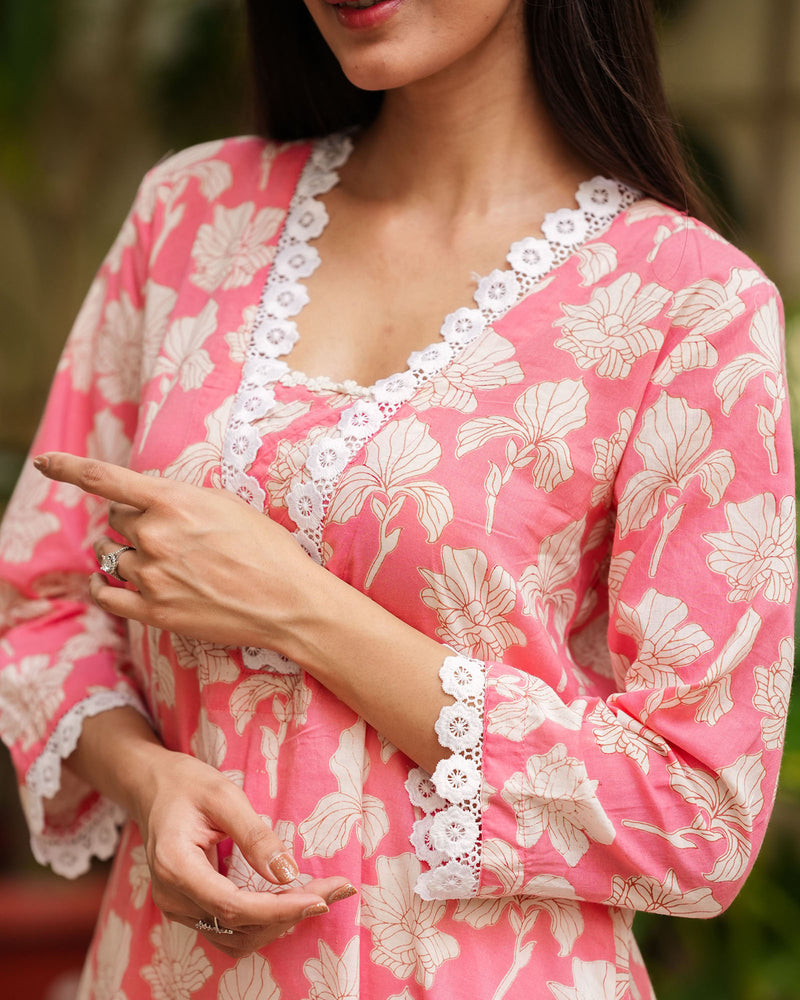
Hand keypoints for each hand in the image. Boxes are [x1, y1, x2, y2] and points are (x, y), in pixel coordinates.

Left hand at [33, 452, 319, 651]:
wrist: (287, 600)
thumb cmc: (266, 548)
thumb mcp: (227, 505)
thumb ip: (181, 498)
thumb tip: (151, 500)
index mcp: (172, 502)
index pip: (104, 479)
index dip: (68, 467)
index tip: (45, 461)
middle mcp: (154, 536)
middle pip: (119, 520)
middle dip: (139, 522)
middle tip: (176, 535)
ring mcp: (151, 576)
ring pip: (117, 557)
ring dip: (137, 556)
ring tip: (175, 565)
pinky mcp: (153, 612)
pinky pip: (107, 594)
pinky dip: (108, 586)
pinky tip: (118, 582)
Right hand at [129, 743, 354, 956]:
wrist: (153, 787)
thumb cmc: (187, 784)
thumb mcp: (224, 795)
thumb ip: (254, 835)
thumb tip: (287, 874)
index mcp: (175, 866)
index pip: (233, 906)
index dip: (280, 909)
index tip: (321, 899)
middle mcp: (173, 897)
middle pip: (239, 926)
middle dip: (291, 913)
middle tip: (336, 889)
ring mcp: (178, 907)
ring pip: (236, 936)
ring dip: (280, 921)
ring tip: (320, 894)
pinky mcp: (190, 908)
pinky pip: (230, 928)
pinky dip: (264, 919)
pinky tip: (290, 899)